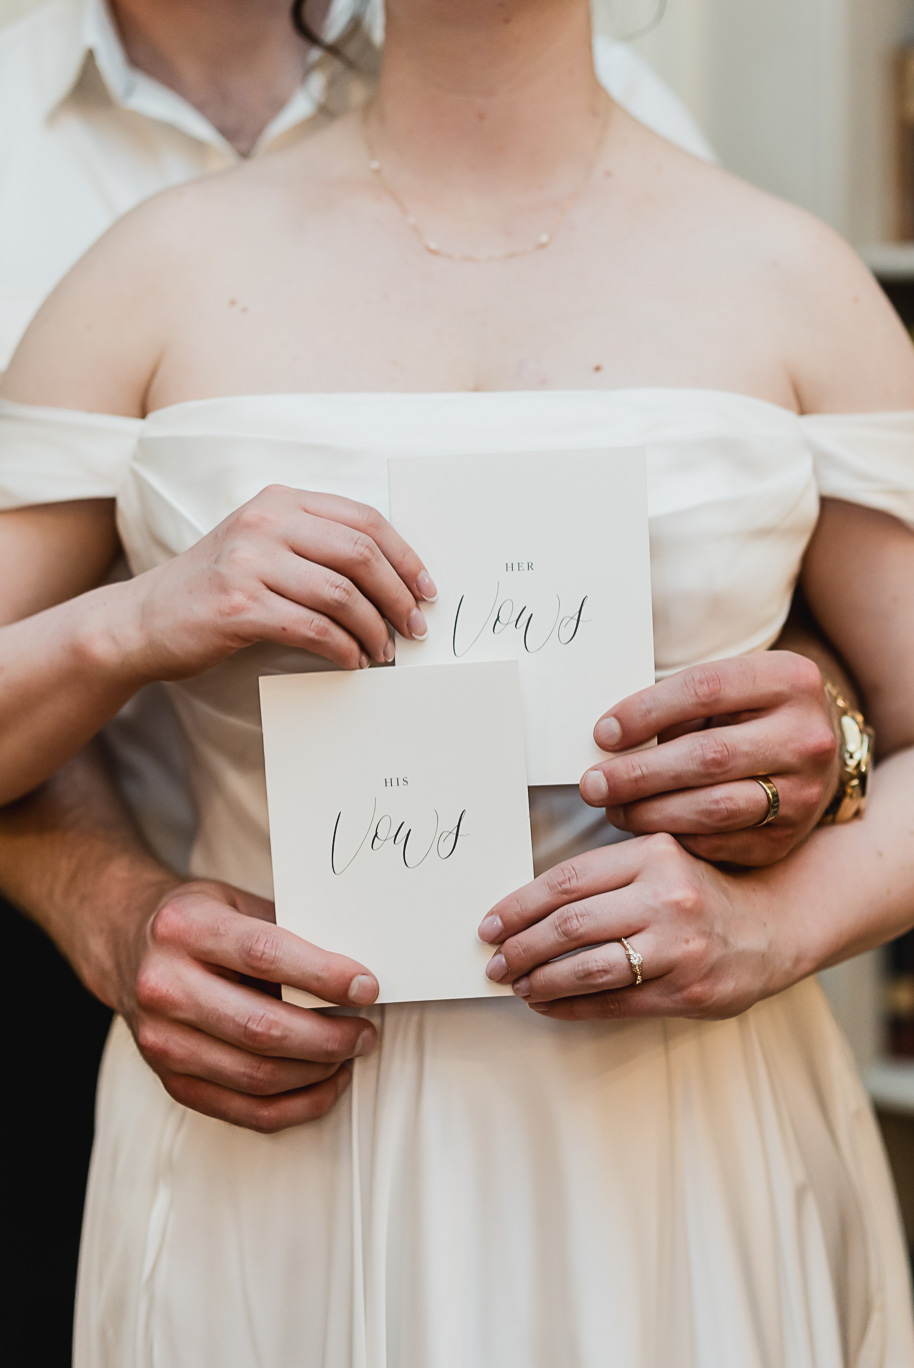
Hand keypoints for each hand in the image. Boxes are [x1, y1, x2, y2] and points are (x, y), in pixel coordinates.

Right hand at [116, 879, 379, 1131]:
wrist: (125, 941)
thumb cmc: (196, 919)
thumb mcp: (235, 902)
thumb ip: (287, 931)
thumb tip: (354, 972)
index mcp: (185, 928)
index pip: (265, 955)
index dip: (323, 975)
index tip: (367, 986)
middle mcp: (164, 986)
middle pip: (261, 1028)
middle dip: (328, 1037)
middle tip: (365, 1030)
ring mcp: (162, 1040)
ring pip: (256, 1076)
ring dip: (318, 1072)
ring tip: (350, 1053)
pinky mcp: (170, 1080)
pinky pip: (244, 1111)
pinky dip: (296, 1104)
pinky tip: (325, 1083)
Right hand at [117, 487, 436, 681]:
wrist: (143, 619)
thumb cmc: (215, 586)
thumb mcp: (263, 546)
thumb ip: (316, 547)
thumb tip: (391, 580)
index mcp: (280, 500)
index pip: (365, 519)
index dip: (406, 557)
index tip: (426, 589)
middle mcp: (265, 521)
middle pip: (361, 554)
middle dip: (398, 596)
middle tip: (416, 627)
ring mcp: (249, 561)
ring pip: (341, 594)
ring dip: (374, 629)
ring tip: (384, 651)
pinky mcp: (239, 604)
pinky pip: (313, 628)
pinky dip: (343, 648)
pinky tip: (352, 661)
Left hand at [478, 833, 787, 1019]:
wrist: (773, 929)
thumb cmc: (701, 894)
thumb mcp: (661, 861)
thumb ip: (606, 876)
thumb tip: (526, 908)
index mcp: (653, 854)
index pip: (566, 881)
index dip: (518, 906)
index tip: (490, 924)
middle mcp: (667, 897)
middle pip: (570, 925)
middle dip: (520, 946)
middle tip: (495, 961)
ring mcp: (679, 948)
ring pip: (586, 967)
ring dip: (540, 980)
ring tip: (517, 984)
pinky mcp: (687, 992)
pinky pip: (612, 1002)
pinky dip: (569, 1006)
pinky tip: (548, 1004)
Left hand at [579, 653, 839, 865]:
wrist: (819, 757)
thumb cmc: (752, 714)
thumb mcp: (731, 690)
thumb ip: (681, 705)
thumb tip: (611, 737)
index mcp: (790, 680)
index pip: (704, 689)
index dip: (646, 711)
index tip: (603, 733)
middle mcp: (806, 737)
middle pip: (707, 756)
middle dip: (639, 773)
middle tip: (594, 785)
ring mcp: (805, 793)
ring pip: (713, 808)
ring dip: (650, 812)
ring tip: (613, 809)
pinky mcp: (788, 838)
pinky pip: (719, 844)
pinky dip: (675, 838)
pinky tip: (646, 831)